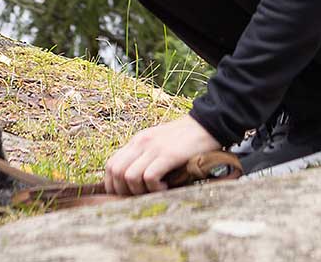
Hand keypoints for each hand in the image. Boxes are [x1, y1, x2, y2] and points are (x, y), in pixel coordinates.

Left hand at [103, 114, 220, 195]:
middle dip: (123, 190)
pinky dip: (155, 188)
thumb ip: (146, 156)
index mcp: (137, 141)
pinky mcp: (169, 154)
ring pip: (129, 176)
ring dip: (139, 191)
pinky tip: (166, 186)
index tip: (125, 195)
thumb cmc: (187, 138)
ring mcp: (154, 148)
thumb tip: (135, 180)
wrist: (209, 123)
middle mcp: (141, 142)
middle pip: (115, 171)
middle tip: (139, 197)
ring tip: (154, 191)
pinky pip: (149, 177)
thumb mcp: (160, 143)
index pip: (111, 164)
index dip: (112, 184)